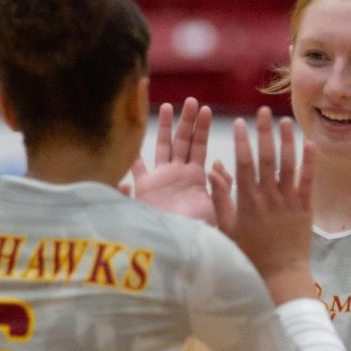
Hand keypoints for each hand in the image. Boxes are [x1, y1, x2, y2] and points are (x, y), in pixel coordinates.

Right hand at [131, 99, 216, 223]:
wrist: (174, 250)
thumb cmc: (196, 233)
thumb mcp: (214, 210)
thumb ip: (218, 188)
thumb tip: (217, 166)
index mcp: (196, 179)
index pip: (199, 147)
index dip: (201, 129)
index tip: (206, 110)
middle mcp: (178, 175)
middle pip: (182, 142)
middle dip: (187, 121)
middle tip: (191, 100)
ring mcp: (160, 180)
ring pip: (163, 147)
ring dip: (166, 128)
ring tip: (168, 105)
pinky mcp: (143, 189)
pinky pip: (137, 167)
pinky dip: (133, 153)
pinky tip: (132, 135)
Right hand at [223, 107, 315, 302]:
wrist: (280, 274)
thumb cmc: (250, 253)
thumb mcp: (227, 227)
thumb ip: (220, 198)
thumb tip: (213, 169)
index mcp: (248, 201)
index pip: (243, 164)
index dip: (241, 141)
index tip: (239, 122)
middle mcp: (269, 198)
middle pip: (267, 158)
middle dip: (265, 132)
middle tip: (263, 111)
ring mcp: (289, 202)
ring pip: (289, 165)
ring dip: (287, 141)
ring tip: (285, 120)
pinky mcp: (305, 208)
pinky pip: (308, 181)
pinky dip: (310, 162)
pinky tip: (310, 144)